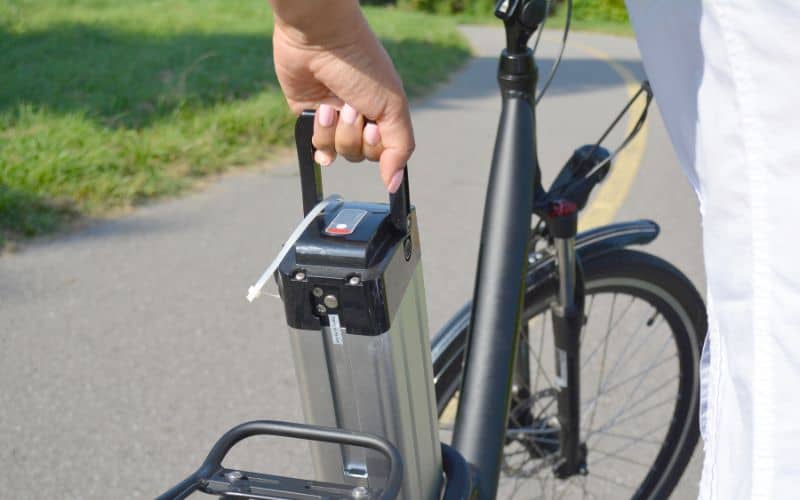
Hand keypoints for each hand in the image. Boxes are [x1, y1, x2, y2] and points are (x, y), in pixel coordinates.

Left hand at [272, 7, 413, 192]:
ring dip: (334, 130)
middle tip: (351, 107)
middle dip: (353, 134)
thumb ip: (399, 148)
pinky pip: (316, 145)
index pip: (385, 153)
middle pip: (359, 155)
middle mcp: (361, 119)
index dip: (376, 146)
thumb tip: (394, 183)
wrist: (320, 40)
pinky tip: (319, 113)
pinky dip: (318, 134)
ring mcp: (335, 120)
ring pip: (337, 152)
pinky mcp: (309, 118)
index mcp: (384, 114)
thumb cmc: (362, 65)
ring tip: (331, 103)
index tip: (372, 127)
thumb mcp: (393, 107)